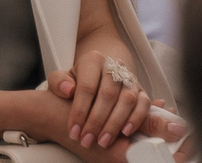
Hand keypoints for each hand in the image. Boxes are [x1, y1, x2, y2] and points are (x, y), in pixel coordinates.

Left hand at [34, 54, 177, 159]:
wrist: (98, 75)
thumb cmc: (77, 81)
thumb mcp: (62, 78)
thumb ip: (58, 82)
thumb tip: (68, 90)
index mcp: (93, 60)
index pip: (86, 87)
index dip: (79, 111)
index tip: (73, 131)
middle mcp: (114, 67)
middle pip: (108, 95)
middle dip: (96, 121)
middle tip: (87, 140)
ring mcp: (130, 79)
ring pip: (127, 100)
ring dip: (114, 124)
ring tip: (102, 141)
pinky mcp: (142, 92)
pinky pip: (143, 105)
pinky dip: (136, 119)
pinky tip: (124, 133)